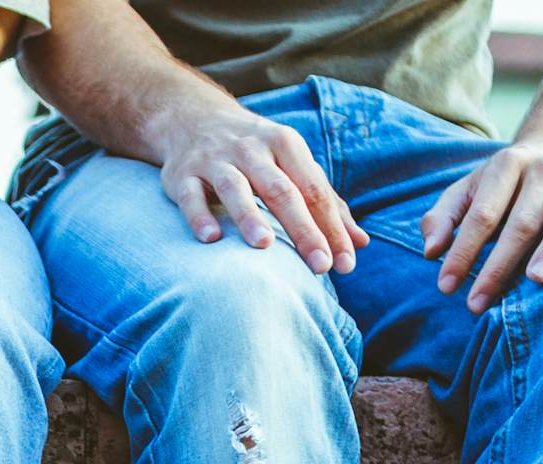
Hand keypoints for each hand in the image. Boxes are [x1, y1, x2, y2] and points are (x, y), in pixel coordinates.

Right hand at [151, 95, 362, 273]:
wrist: (195, 119)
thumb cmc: (255, 152)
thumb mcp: (292, 165)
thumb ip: (324, 203)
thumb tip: (359, 242)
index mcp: (286, 144)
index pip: (314, 190)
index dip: (331, 227)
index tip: (345, 263)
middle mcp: (252, 149)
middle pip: (281, 191)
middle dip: (303, 229)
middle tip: (320, 265)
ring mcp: (216, 160)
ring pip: (235, 188)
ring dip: (249, 216)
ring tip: (264, 245)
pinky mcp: (183, 174)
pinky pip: (191, 196)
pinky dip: (199, 216)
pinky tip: (211, 239)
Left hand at [424, 128, 542, 308]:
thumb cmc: (503, 186)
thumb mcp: (468, 191)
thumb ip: (444, 218)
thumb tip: (430, 251)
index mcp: (506, 165)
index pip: (482, 215)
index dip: (463, 251)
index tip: (446, 288)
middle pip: (522, 220)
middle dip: (499, 264)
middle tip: (478, 303)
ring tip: (536, 279)